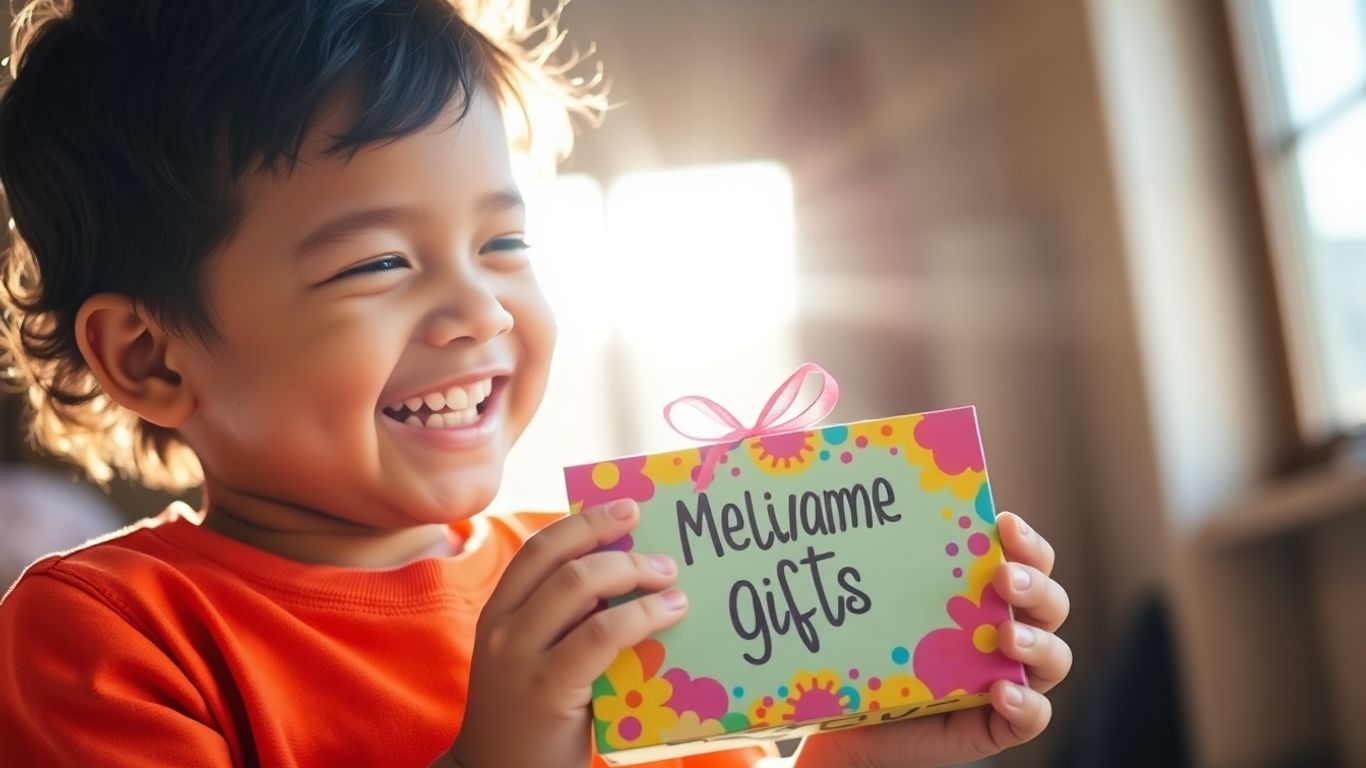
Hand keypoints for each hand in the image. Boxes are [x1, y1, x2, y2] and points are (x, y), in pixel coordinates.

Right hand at [445, 500, 688, 767]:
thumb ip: (566, 620)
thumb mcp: (534, 656)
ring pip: (580, 587)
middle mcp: (502, 627)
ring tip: (670, 580)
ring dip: (634, 573)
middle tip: (662, 552)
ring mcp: (520, 656)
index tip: (627, 509)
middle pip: (561, 559)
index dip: (584, 523)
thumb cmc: (530, 714)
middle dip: (614, 540)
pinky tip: (668, 611)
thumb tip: (629, 575)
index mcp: (498, 611)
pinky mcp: (548, 688)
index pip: (538, 549)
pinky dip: (642, 614)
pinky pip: (601, 635)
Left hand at [793, 512, 1071, 767]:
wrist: (853, 724)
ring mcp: (1011, 679)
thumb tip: (870, 504)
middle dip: (1035, 586)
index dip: (1027, 542)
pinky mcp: (1001, 724)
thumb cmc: (873, 655)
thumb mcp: (884, 607)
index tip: (1002, 524)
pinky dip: (1026, 704)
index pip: (1030, 561)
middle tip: (1003, 578)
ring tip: (1005, 635)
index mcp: (990, 598)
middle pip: (1051, 604)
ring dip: (1037, 642)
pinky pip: (1033, 717)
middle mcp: (1009, 634)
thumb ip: (891, 568)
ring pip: (1055, 657)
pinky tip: (1002, 692)